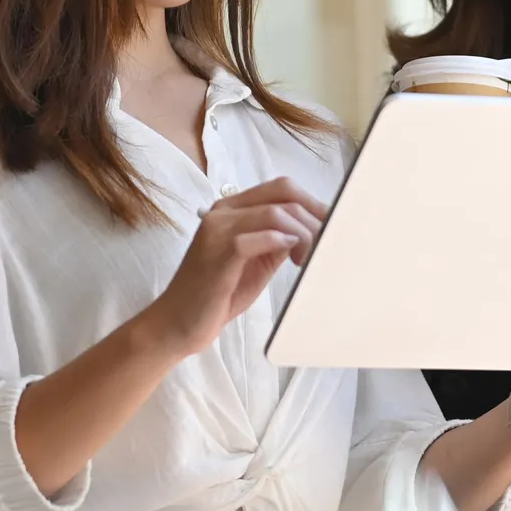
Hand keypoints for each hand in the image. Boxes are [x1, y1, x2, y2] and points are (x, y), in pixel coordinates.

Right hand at [140, 177, 328, 356]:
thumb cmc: (218, 294)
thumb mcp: (257, 262)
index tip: (332, 226)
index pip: (281, 188)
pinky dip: (283, 243)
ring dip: (304, 234)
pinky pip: (258, 236)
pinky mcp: (218, 252)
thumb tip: (314, 229)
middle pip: (282, 193)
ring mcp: (218, 229)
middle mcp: (223, 211)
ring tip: (308, 258)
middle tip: (327, 243)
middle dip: (314, 216)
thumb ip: (278, 241)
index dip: (313, 203)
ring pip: (275, 213)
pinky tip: (293, 259)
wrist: (178, 322)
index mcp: (231, 208)